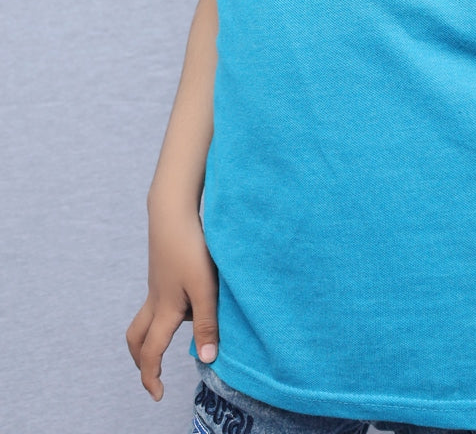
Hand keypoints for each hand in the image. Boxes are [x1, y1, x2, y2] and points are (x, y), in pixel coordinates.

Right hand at [126, 206, 218, 400]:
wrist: (173, 211)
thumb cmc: (190, 249)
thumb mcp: (205, 288)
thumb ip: (207, 322)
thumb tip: (207, 359)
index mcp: (164, 309)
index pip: (151, 352)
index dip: (151, 376)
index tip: (158, 395)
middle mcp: (156, 299)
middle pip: (136, 336)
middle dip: (141, 358)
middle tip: (153, 372)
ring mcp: (158, 283)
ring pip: (148, 317)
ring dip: (155, 333)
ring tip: (186, 334)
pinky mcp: (163, 270)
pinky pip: (160, 299)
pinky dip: (169, 311)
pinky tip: (195, 299)